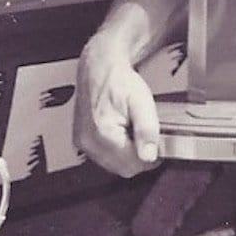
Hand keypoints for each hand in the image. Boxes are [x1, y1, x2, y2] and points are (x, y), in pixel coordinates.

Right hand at [74, 34, 160, 176]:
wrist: (99, 67)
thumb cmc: (118, 80)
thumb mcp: (141, 102)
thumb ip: (147, 130)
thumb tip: (149, 156)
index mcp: (102, 133)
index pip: (133, 164)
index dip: (149, 157)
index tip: (155, 143)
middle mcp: (88, 141)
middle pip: (123, 169)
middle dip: (137, 156)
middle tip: (143, 134)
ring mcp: (82, 142)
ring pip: (113, 166)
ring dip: (126, 154)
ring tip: (130, 130)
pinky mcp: (80, 141)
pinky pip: (103, 157)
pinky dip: (115, 150)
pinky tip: (120, 133)